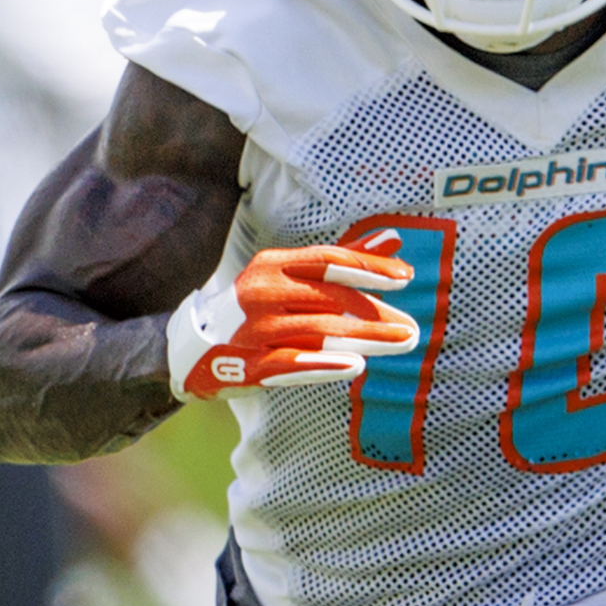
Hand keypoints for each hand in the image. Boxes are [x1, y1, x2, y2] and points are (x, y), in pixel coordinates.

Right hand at [163, 242, 417, 399]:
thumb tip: (394, 239)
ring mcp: (254, 329)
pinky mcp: (248, 365)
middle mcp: (262, 292)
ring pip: (317, 331)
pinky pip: (290, 364)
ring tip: (401, 343)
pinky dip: (323, 364)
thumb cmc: (258, 306)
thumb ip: (343, 259)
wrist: (193, 345)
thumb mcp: (291, 275)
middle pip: (329, 298)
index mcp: (274, 265)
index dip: (368, 267)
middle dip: (375, 312)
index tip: (406, 278)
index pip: (327, 260)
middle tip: (412, 327)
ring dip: (364, 338)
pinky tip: (356, 366)